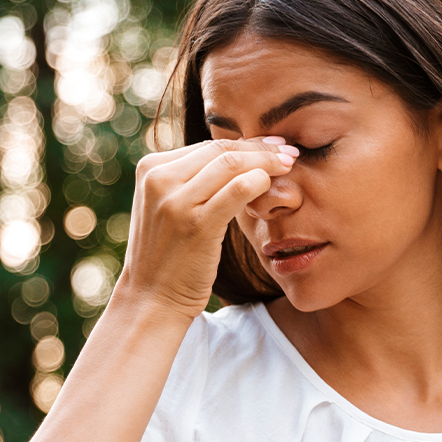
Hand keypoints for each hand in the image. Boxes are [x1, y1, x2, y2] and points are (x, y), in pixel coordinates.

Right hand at [116, 137, 299, 319]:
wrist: (152, 298)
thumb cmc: (168, 256)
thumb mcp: (168, 208)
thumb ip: (191, 182)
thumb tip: (234, 158)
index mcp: (151, 169)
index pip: (208, 146)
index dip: (246, 143)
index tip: (273, 146)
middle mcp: (159, 179)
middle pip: (221, 150)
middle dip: (261, 148)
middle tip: (290, 151)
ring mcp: (176, 201)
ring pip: (231, 164)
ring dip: (267, 161)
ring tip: (290, 165)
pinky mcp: (196, 224)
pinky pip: (237, 191)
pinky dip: (260, 181)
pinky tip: (275, 183)